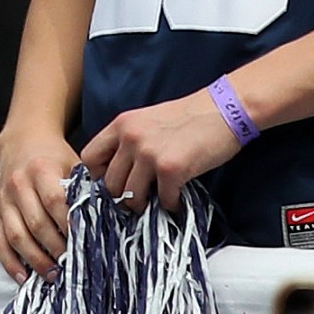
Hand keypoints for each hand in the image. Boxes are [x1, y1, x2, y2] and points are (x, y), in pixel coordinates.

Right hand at [0, 132, 80, 279]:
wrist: (22, 140)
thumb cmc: (54, 156)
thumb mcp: (73, 164)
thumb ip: (85, 191)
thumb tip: (103, 223)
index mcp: (41, 169)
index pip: (55, 202)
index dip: (70, 226)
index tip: (86, 244)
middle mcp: (18, 184)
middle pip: (37, 224)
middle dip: (56, 249)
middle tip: (73, 266)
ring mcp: (3, 200)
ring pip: (16, 236)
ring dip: (36, 260)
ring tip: (54, 276)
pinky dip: (9, 262)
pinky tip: (24, 277)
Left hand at [80, 87, 242, 213]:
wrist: (223, 108)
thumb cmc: (188, 117)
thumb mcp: (147, 121)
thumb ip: (129, 141)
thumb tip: (120, 174)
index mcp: (121, 125)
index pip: (89, 157)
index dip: (99, 176)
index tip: (115, 183)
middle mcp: (130, 138)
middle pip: (109, 183)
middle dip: (123, 197)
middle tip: (139, 199)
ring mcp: (149, 153)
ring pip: (130, 196)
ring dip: (144, 205)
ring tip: (156, 201)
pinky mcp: (171, 168)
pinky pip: (162, 200)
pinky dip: (170, 204)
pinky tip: (178, 198)